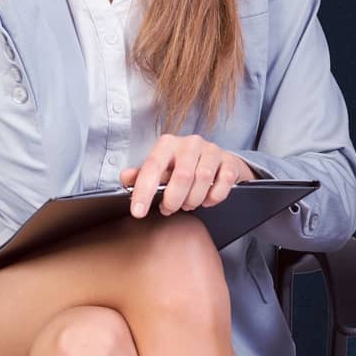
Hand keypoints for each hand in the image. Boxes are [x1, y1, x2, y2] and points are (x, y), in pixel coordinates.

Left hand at [118, 134, 257, 217]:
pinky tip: (206, 201)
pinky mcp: (230, 161)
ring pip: (203, 180)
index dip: (144, 191)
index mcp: (167, 143)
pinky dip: (214, 197)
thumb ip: (142, 174)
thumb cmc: (182, 165)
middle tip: (168, 210)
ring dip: (193, 199)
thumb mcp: (161, 168)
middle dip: (173, 199)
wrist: (216, 159)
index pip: (152, 166)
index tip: (137, 212)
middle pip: (181, 176)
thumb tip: (125, 178)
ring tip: (187, 205)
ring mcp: (212, 150)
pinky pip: (224, 182)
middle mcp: (190, 143)